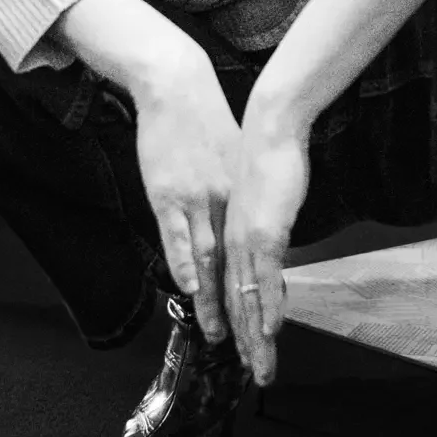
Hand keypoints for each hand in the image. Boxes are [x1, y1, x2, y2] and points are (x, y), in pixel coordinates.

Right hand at [132, 56, 245, 357]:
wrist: (180, 88)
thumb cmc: (206, 122)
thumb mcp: (234, 161)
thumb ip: (240, 194)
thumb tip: (248, 219)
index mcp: (242, 198)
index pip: (254, 255)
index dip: (261, 293)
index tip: (268, 326)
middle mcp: (225, 204)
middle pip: (235, 267)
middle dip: (244, 312)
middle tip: (252, 349)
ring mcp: (197, 200)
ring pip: (209, 260)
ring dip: (213, 300)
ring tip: (219, 334)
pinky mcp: (169, 193)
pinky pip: (178, 235)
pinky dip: (185, 262)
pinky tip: (190, 287)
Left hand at [219, 95, 312, 388]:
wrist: (269, 128)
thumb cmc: (269, 158)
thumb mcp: (265, 200)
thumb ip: (267, 226)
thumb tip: (274, 242)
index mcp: (235, 239)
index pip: (236, 291)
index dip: (242, 324)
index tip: (248, 350)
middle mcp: (236, 247)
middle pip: (240, 305)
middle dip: (249, 344)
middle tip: (257, 375)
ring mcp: (248, 242)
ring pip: (248, 301)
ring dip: (255, 339)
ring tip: (261, 369)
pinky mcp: (263, 234)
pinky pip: (264, 279)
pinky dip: (267, 308)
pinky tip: (271, 332)